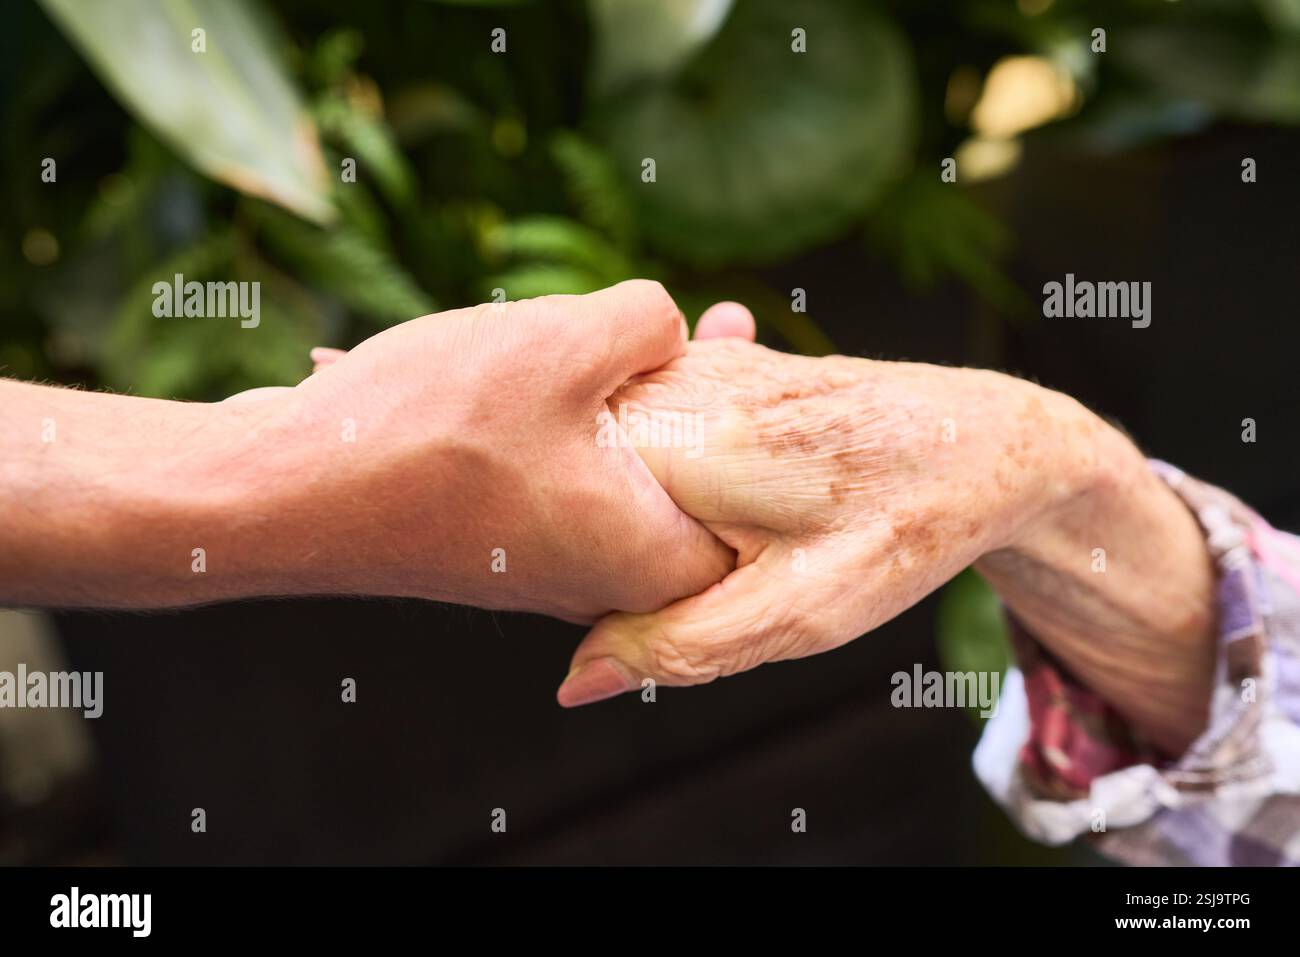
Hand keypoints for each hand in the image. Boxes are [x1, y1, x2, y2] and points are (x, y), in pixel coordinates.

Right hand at [249, 280, 742, 620]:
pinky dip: (574, 422)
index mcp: (644, 557)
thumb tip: (670, 323)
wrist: (282, 492)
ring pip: (621, 478)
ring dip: (633, 404)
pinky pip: (563, 478)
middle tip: (724, 327)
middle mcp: (601, 581)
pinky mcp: (495, 543)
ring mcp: (544, 567)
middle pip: (690, 488)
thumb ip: (648, 322)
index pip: (757, 515)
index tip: (764, 353)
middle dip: (707, 400)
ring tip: (648, 331)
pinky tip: (548, 360)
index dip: (768, 424)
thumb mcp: (564, 343)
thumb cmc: (429, 431)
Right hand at [557, 335, 1213, 754]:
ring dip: (633, 502)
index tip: (639, 597)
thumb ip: (676, 645)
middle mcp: (671, 383)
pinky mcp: (716, 366)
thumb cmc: (900, 528)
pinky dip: (662, 471)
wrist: (986, 445)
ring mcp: (693, 366)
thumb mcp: (797, 613)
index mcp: (674, 439)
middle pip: (572, 472)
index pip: (552, 498)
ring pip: (607, 449)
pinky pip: (649, 423)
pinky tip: (732, 500)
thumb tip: (575, 683)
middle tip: (703, 570)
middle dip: (606, 534)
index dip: (577, 565)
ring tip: (731, 536)